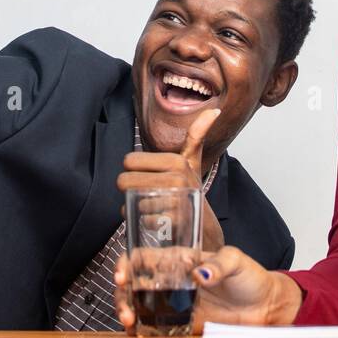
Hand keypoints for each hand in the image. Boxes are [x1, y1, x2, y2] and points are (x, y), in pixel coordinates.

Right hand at [114, 245, 299, 333]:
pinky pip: (156, 327)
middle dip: (122, 295)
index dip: (127, 264)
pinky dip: (143, 331)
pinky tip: (139, 335)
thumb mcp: (236, 260)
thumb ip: (219, 264)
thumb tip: (200, 273)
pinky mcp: (182, 324)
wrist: (264, 306)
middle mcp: (171, 281)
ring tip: (129, 323)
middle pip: (134, 284)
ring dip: (128, 313)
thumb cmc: (250, 276)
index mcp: (179, 260)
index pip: (143, 257)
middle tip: (125, 309)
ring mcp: (175, 303)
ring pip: (140, 306)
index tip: (122, 276)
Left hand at [117, 108, 223, 251]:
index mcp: (176, 160)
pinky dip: (144, 222)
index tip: (147, 176)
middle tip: (146, 194)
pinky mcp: (171, 223)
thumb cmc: (190, 190)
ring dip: (136, 208)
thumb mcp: (193, 161)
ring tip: (154, 207)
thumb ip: (197, 135)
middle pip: (124, 181)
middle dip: (129, 191)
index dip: (133, 171)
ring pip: (130, 201)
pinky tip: (156, 221)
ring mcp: (175, 201)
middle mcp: (177, 179)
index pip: (129, 160)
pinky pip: (140, 219)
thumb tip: (213, 110)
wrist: (204, 226)